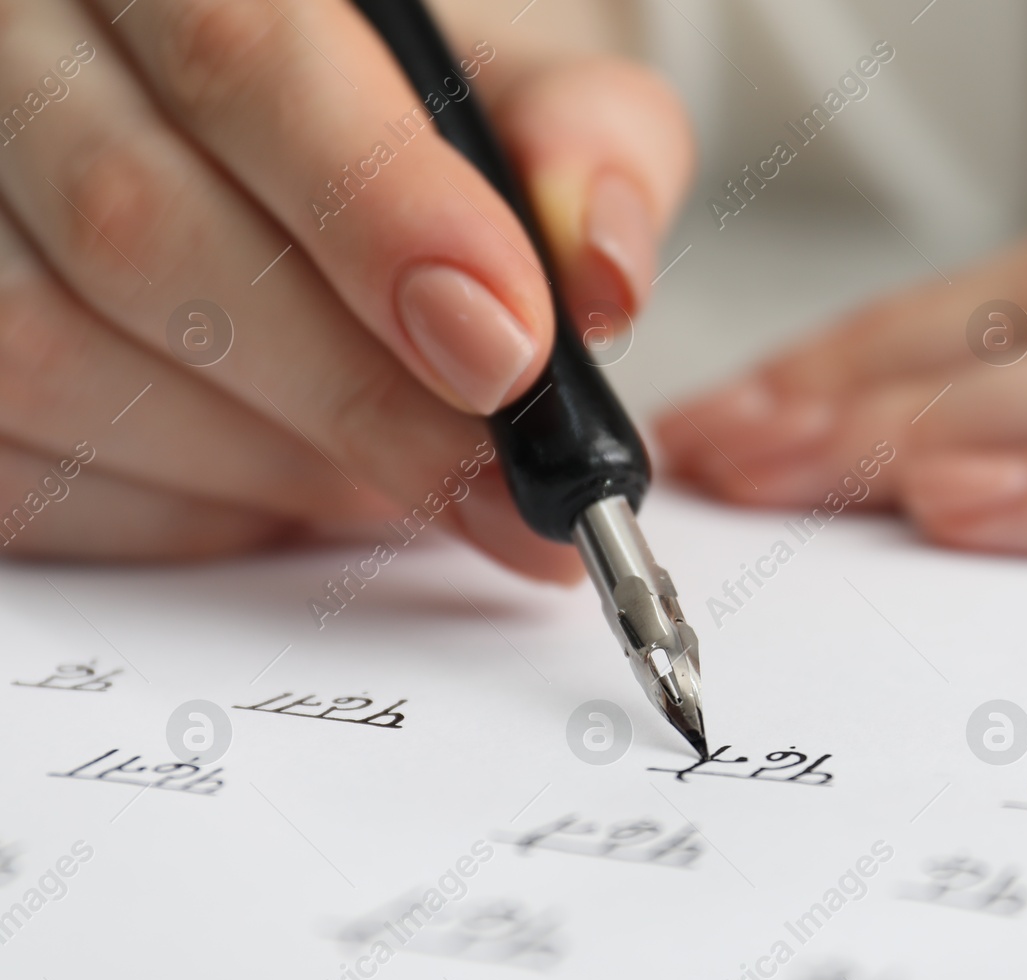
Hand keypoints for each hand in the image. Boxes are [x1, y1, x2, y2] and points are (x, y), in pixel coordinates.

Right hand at [0, 0, 690, 575]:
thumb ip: (582, 151)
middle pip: (137, 226)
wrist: (294, 125)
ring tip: (406, 476)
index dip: (379, 218)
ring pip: (60, 358)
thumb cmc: (397, 103)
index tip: (508, 351)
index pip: (243, 58)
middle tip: (496, 482)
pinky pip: (33, 468)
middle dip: (351, 395)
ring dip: (270, 467)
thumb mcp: (515, 85)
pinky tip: (294, 489)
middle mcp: (26, 51)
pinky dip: (191, 513)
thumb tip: (602, 277)